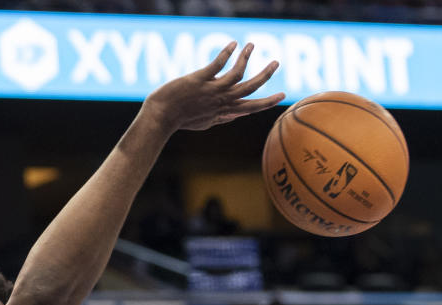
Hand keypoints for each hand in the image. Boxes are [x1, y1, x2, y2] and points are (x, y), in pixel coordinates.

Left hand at [143, 42, 283, 132]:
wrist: (159, 117)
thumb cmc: (179, 120)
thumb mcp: (204, 123)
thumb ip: (221, 118)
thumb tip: (236, 115)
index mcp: (223, 111)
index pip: (250, 107)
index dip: (267, 102)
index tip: (282, 95)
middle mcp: (220, 101)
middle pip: (250, 88)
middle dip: (265, 75)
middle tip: (276, 62)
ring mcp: (210, 90)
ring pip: (237, 74)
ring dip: (246, 58)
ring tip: (251, 45)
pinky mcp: (199, 80)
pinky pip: (217, 64)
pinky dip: (227, 53)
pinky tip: (233, 44)